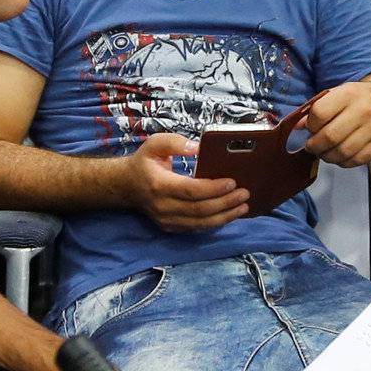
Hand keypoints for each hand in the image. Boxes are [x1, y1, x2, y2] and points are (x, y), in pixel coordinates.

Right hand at [122, 133, 246, 230]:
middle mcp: (162, 206)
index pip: (191, 190)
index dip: (213, 188)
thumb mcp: (154, 144)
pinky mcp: (170, 227)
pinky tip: (229, 214)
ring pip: (200, 223)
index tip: (232, 182)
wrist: (125, 185)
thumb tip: (197, 147)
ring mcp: (166, 220)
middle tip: (244, 194)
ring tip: (243, 207)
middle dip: (226, 203)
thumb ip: (175, 142)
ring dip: (225, 216)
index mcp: (159, 185)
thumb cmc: (144, 163)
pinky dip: (215, 222)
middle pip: (200, 209)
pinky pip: (196, 228)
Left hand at [299, 79, 370, 167]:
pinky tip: (339, 156)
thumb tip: (296, 127)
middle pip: (329, 136)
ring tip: (324, 152)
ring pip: (342, 152)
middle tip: (312, 146)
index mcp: (349, 93)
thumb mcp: (337, 95)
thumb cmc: (357, 100)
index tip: (311, 128)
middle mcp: (365, 109)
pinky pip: (355, 160)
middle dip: (315, 145)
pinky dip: (342, 162)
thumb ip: (316, 109)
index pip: (319, 113)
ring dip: (327, 156)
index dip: (310, 125)